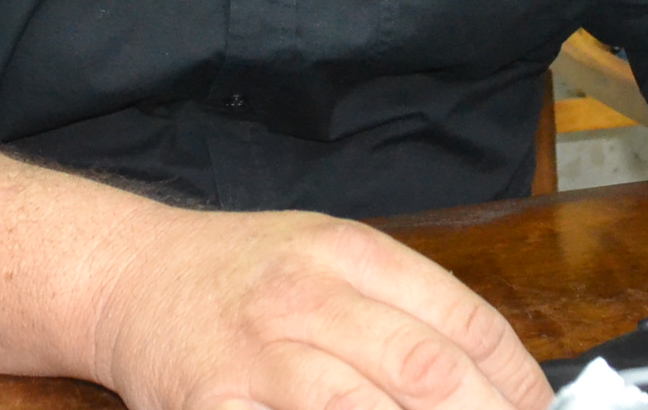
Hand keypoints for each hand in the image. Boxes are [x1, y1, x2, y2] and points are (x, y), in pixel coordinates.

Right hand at [88, 208, 553, 409]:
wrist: (130, 275)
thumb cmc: (242, 274)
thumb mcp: (327, 256)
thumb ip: (404, 308)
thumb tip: (496, 381)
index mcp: (349, 253)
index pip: (463, 322)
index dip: (516, 384)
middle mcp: (307, 297)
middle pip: (427, 376)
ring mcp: (259, 356)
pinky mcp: (215, 406)